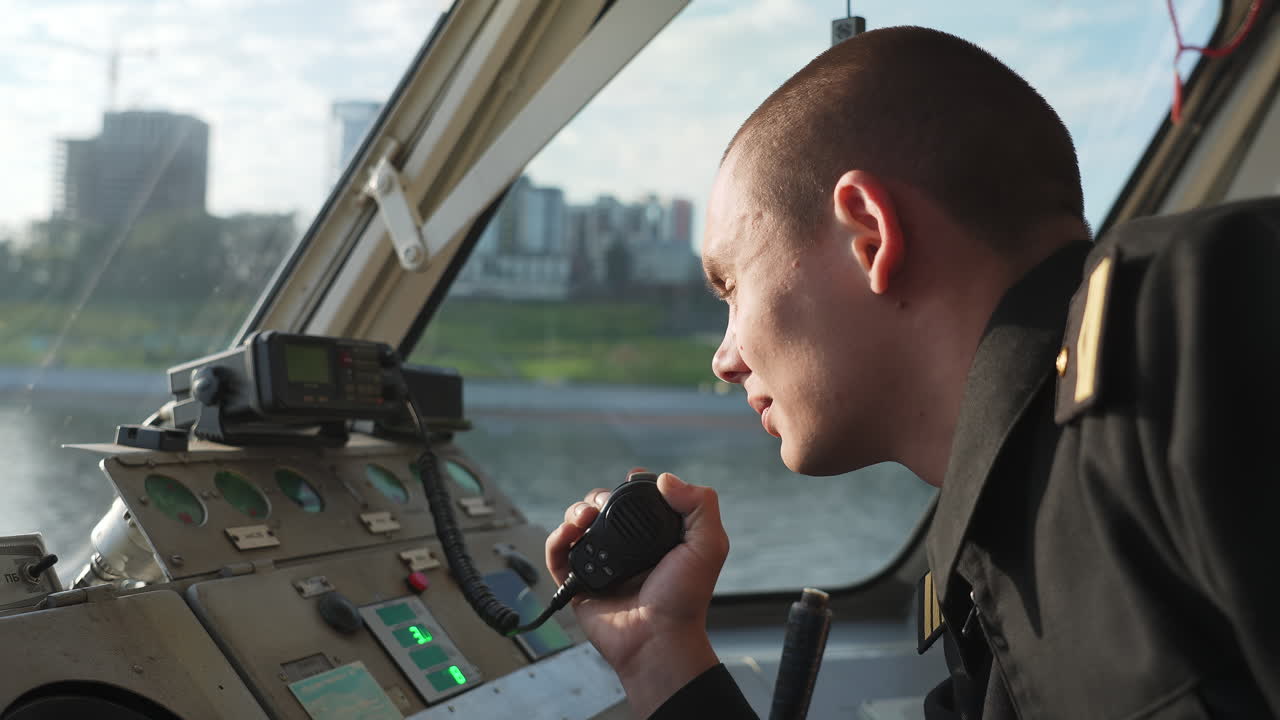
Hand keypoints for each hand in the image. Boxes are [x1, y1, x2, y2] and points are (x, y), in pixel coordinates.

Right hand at [545, 470, 728, 716]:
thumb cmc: (685, 600)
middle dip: (597, 497)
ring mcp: (601, 564)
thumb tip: (665, 479)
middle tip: (602, 504)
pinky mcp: (579, 582)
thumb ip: (700, 505)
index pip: (635, 499)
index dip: (629, 486)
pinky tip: (568, 534)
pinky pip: (557, 554)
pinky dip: (556, 539)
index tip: (629, 482)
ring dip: (574, 512)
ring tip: (583, 518)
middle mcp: (626, 547)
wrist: (658, 639)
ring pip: (577, 525)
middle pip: (601, 506)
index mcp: (654, 536)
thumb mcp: (708, 546)